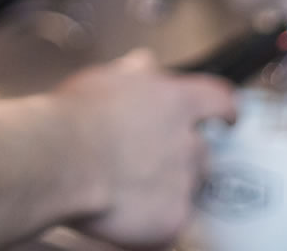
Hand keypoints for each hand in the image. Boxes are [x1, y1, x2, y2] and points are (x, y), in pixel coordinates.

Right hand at [53, 49, 235, 248]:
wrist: (59, 161)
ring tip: (133, 186)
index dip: (225, 109)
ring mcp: (183, 183)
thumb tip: (145, 63)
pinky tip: (127, 212)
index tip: (226, 117)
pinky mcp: (172, 220)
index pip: (222, 100)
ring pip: (189, 187)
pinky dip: (155, 221)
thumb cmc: (76, 117)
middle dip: (185, 156)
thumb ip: (136, 72)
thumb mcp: (107, 78)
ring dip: (171, 187)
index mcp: (178, 101)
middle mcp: (188, 141)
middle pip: (203, 151)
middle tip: (152, 160)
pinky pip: (172, 222)